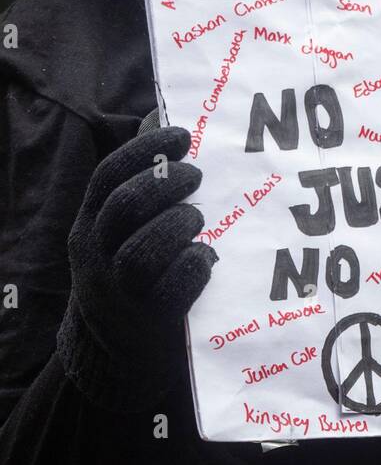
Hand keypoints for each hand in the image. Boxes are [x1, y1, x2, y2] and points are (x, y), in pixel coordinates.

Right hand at [57, 125, 216, 410]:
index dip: (146, 149)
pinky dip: (195, 266)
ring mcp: (119, 290)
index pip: (108, 174)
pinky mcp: (149, 320)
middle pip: (126, 205)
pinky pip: (173, 288)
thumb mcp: (121, 225)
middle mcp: (97, 253)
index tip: (183, 135)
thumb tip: (160, 113)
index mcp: (90, 222)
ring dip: (181, 224)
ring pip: (144, 250)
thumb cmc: (130, 269)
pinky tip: (206, 257)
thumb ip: (140, 174)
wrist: (115, 351)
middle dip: (168, 182)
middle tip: (197, 176)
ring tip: (198, 219)